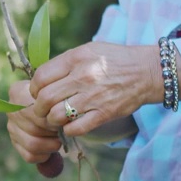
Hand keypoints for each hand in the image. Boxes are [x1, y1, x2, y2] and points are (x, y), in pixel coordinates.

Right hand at [4, 80, 59, 163]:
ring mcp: (11, 128)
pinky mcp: (15, 143)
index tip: (63, 119)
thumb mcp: (56, 93)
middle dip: (53, 132)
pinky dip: (43, 156)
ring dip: (50, 145)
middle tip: (63, 130)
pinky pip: (29, 156)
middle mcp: (11, 110)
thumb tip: (63, 120)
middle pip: (34, 128)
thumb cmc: (55, 97)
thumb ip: (56, 102)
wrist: (50, 102)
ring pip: (32, 144)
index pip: (35, 111)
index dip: (52, 119)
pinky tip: (51, 149)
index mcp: (17, 92)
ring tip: (59, 139)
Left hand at [29, 42, 160, 137]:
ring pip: (57, 116)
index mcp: (76, 58)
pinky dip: (69, 130)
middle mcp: (83, 77)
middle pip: (45, 99)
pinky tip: (71, 125)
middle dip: (38, 108)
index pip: (41, 77)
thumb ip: (65, 63)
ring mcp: (94, 96)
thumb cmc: (114, 60)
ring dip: (52, 120)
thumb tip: (40, 78)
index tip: (36, 93)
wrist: (147, 71)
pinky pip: (76, 128)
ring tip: (56, 118)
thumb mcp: (88, 51)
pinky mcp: (104, 113)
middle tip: (42, 110)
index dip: (33, 89)